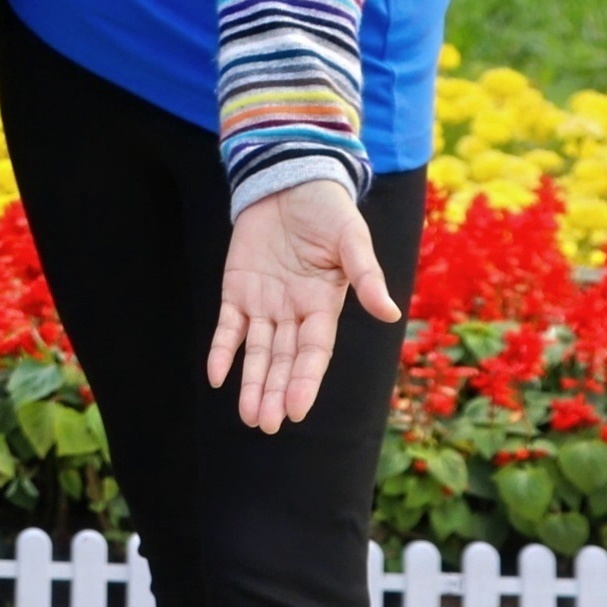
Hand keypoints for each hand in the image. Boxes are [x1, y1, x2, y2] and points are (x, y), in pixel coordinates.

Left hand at [206, 177, 400, 432]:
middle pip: (284, 360)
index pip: (313, 351)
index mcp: (323, 306)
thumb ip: (366, 276)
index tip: (296, 409)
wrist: (291, 182)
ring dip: (252, 382)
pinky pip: (229, 327)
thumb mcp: (351, 240)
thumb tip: (390, 314)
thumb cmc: (328, 211)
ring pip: (258, 352)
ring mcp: (264, 304)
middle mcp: (294, 312)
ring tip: (249, 417)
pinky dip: (222, 350)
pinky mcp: (238, 290)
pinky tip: (217, 376)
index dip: (305, 380)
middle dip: (275, 391)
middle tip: (266, 424)